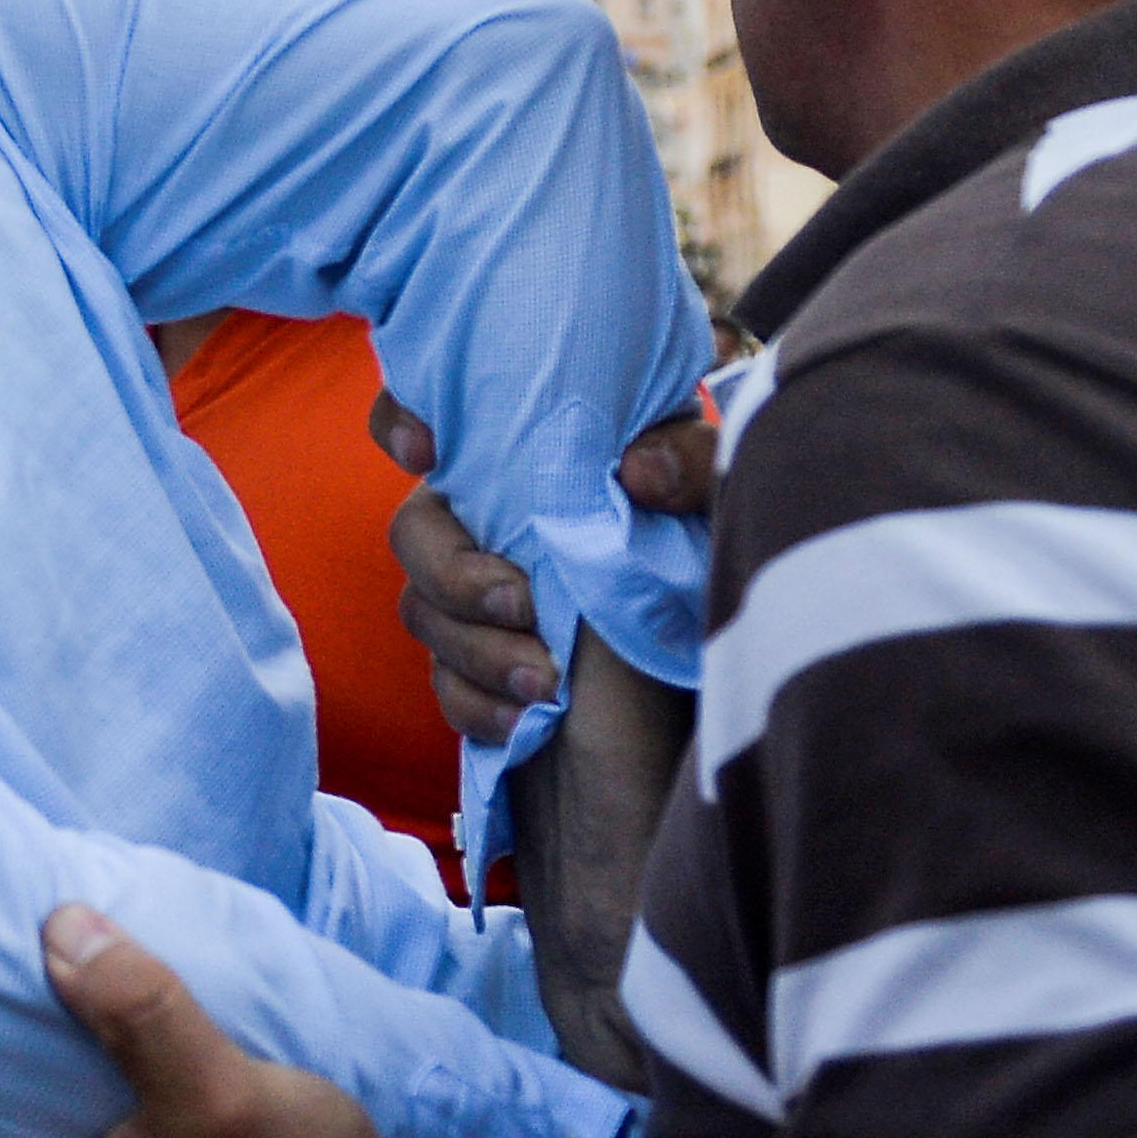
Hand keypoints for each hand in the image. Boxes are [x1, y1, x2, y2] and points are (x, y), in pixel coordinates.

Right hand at [368, 395, 716, 743]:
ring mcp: (482, 603)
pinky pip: (443, 683)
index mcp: (544, 465)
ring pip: (423, 611)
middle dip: (453, 571)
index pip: (450, 418)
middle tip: (520, 604)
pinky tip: (526, 720)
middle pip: (416, 529)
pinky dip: (477, 703)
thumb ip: (695, 467)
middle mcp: (499, 525)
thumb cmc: (725, 581)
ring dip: (477, 650)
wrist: (733, 708)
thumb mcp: (729, 509)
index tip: (425, 451)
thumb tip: (636, 469)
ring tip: (545, 683)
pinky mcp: (484, 673)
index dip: (403, 418)